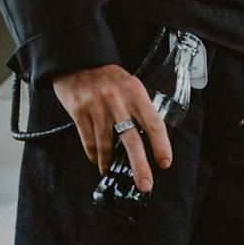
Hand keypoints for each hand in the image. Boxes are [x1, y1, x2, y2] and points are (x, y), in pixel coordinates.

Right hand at [51, 64, 174, 184]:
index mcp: (135, 93)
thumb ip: (140, 110)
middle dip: (140, 166)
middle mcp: (117, 101)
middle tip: (145, 185)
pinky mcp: (79, 112)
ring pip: (106, 145)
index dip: (161, 145)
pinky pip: (89, 141)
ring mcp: (96, 107)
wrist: (78, 60)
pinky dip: (95, 156)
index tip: (165, 163)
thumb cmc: (109, 78)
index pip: (154, 123)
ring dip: (110, 163)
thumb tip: (150, 142)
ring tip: (112, 172)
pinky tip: (99, 161)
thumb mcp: (131, 87)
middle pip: (131, 139)